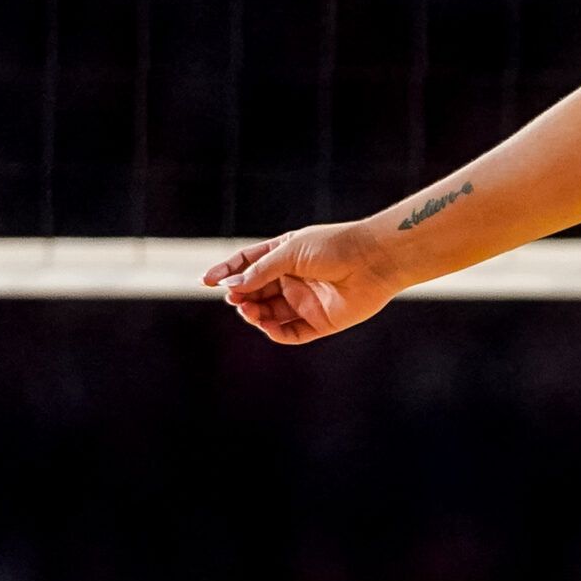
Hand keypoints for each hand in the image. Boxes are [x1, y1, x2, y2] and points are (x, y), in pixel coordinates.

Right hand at [201, 220, 405, 344]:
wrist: (375, 260)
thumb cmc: (334, 247)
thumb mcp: (290, 252)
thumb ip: (260, 271)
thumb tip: (230, 286)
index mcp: (285, 255)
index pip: (248, 265)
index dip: (226, 272)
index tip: (205, 280)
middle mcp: (293, 279)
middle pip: (256, 292)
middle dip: (240, 296)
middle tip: (234, 298)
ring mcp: (305, 301)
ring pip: (269, 314)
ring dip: (254, 314)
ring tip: (249, 310)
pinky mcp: (320, 322)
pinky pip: (291, 333)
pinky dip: (275, 333)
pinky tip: (267, 326)